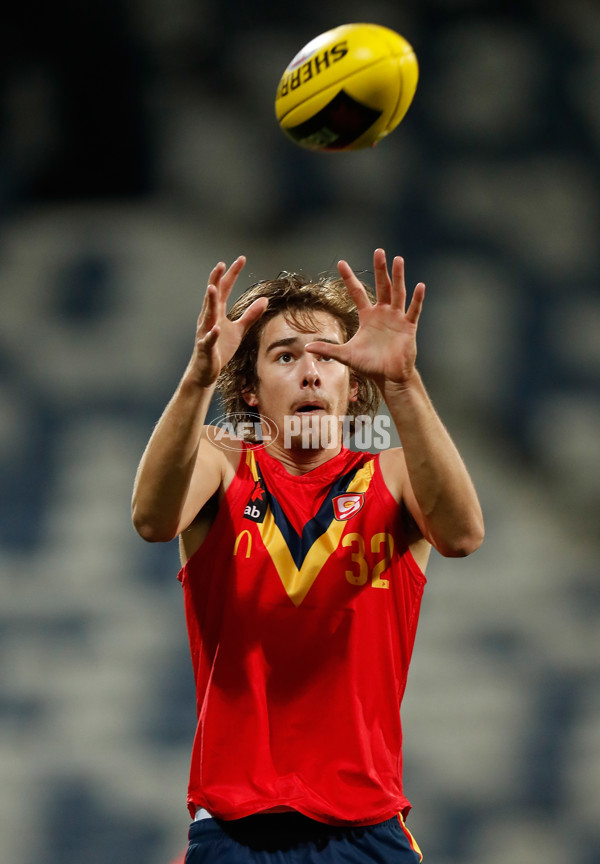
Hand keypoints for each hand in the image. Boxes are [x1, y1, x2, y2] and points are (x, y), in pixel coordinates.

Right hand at [187, 256, 267, 386]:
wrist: (206, 370)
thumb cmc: (220, 348)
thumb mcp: (239, 330)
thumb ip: (251, 315)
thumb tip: (264, 299)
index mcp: (217, 312)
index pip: (225, 288)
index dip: (232, 274)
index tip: (240, 259)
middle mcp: (209, 318)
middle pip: (213, 296)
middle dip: (216, 280)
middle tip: (221, 264)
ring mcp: (205, 332)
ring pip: (207, 314)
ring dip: (210, 302)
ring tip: (213, 288)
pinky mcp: (206, 348)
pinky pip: (209, 340)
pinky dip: (212, 334)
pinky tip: (217, 328)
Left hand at [306, 248, 424, 387]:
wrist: (388, 377)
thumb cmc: (369, 365)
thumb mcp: (346, 355)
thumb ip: (328, 349)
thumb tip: (306, 348)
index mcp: (367, 316)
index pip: (356, 292)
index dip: (349, 278)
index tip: (341, 262)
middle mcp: (382, 313)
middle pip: (381, 286)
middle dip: (380, 269)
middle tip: (378, 251)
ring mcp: (396, 318)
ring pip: (397, 293)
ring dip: (398, 277)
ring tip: (398, 260)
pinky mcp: (408, 327)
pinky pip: (413, 311)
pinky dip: (417, 299)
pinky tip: (420, 286)